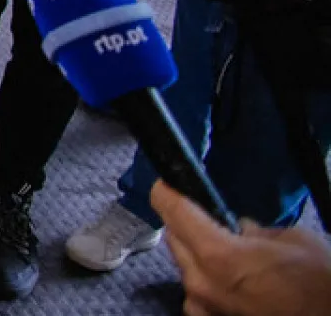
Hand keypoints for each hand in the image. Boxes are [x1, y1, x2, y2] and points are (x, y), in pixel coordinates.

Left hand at [152, 180, 330, 315]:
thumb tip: (242, 229)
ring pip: (184, 267)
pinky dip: (207, 281)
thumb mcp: (295, 241)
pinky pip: (196, 293)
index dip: (168, 191)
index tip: (169, 182)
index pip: (172, 210)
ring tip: (228, 253)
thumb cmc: (320, 283)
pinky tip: (231, 280)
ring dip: (197, 255)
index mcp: (218, 255)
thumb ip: (257, 231)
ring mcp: (202, 307)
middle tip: (207, 217)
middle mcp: (200, 283)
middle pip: (175, 239)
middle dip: (185, 224)